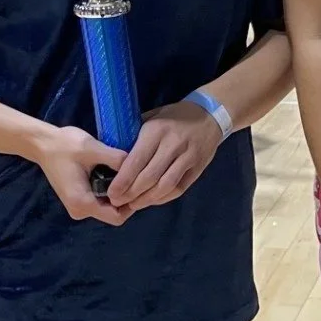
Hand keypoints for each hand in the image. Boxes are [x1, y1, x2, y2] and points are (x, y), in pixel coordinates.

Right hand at [33, 125, 129, 224]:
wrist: (43, 144)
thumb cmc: (65, 145)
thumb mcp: (93, 148)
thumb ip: (116, 159)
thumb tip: (139, 164)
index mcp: (82, 202)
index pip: (117, 217)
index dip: (132, 204)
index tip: (141, 186)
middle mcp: (79, 210)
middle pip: (113, 213)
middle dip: (127, 199)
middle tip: (138, 179)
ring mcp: (77, 207)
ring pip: (108, 208)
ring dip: (119, 195)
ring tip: (127, 175)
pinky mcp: (77, 200)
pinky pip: (100, 202)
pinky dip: (110, 193)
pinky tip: (116, 176)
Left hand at [106, 100, 222, 213]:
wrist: (209, 116)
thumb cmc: (173, 117)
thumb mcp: (151, 118)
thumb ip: (135, 137)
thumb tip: (114, 159)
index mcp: (156, 131)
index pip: (136, 161)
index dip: (123, 181)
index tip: (111, 193)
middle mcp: (173, 145)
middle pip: (149, 177)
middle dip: (131, 194)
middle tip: (118, 202)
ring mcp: (188, 157)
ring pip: (165, 186)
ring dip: (147, 199)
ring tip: (133, 205)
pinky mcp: (198, 168)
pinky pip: (179, 188)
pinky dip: (164, 198)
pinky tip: (152, 200)